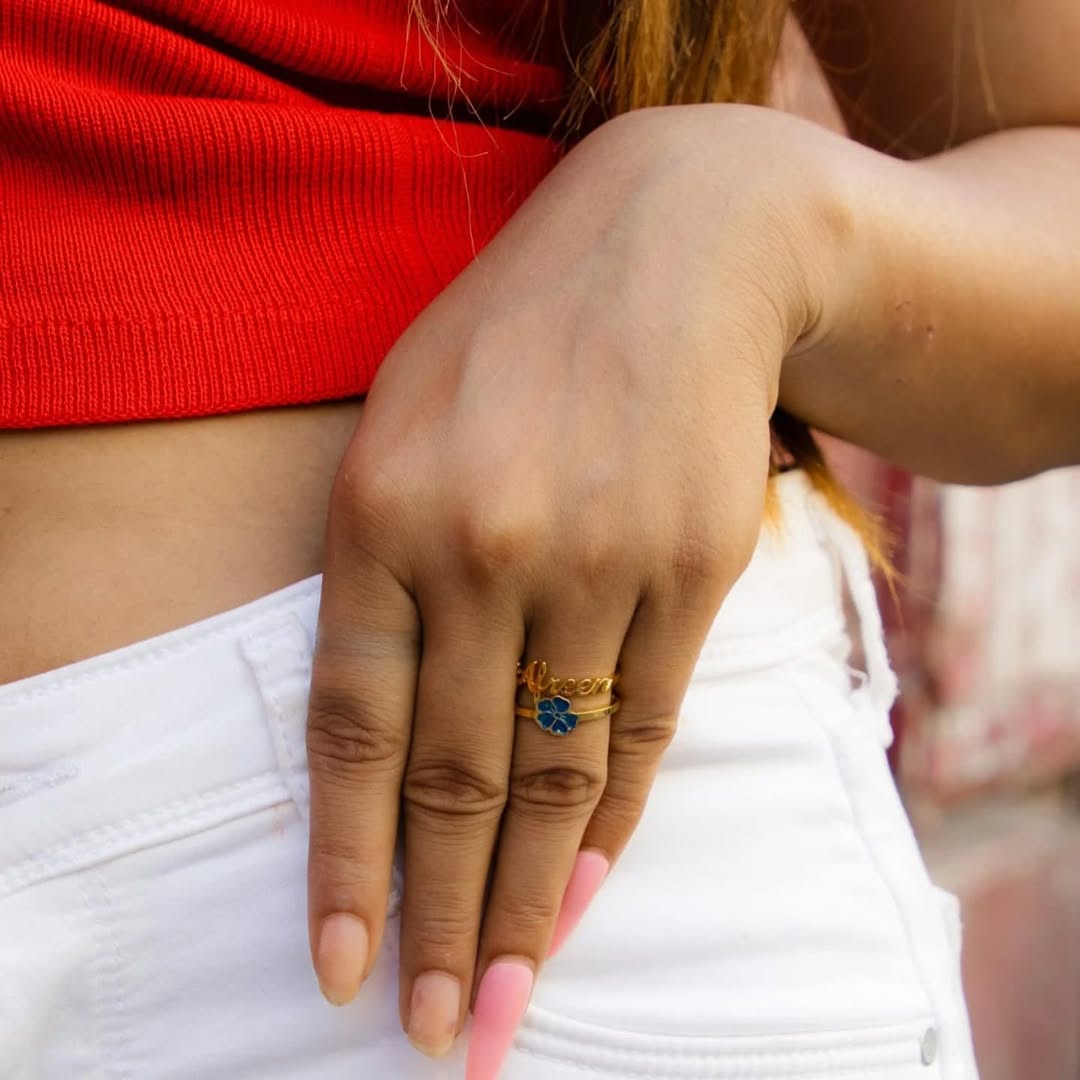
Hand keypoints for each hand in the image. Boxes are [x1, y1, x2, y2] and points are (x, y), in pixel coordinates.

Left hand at [305, 105, 843, 1076]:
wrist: (676, 250)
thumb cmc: (514, 340)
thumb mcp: (401, 424)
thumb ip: (380, 574)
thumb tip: (387, 739)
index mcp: (381, 515)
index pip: (351, 731)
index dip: (344, 867)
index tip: (343, 970)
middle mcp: (485, 551)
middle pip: (458, 779)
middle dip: (443, 921)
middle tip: (436, 1032)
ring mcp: (597, 561)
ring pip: (558, 772)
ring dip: (531, 901)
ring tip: (510, 998)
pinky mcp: (691, 568)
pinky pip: (645, 724)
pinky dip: (615, 821)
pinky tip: (589, 893)